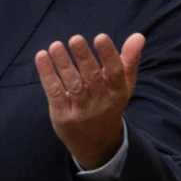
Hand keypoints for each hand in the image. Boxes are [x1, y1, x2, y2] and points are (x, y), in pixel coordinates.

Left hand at [35, 33, 144, 169]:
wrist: (97, 144)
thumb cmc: (110, 105)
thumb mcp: (124, 86)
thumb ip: (129, 60)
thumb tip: (138, 36)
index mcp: (117, 93)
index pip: (115, 73)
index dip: (108, 55)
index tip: (100, 37)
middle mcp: (100, 102)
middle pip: (92, 78)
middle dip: (84, 58)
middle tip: (75, 39)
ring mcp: (80, 111)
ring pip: (73, 85)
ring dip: (64, 65)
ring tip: (56, 46)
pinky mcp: (62, 115)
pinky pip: (55, 93)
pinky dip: (47, 75)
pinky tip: (42, 57)